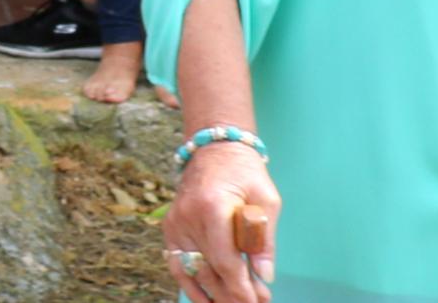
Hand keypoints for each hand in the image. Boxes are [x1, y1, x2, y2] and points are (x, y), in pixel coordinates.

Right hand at [163, 142, 277, 302]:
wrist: (215, 149)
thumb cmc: (245, 173)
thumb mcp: (266, 200)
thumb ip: (263, 239)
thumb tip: (264, 275)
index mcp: (212, 207)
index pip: (225, 259)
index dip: (241, 286)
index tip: (256, 301)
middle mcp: (188, 217)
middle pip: (209, 270)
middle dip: (232, 293)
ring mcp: (175, 223)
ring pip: (193, 271)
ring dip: (215, 294)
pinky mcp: (171, 227)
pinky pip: (177, 264)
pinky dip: (190, 285)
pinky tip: (207, 299)